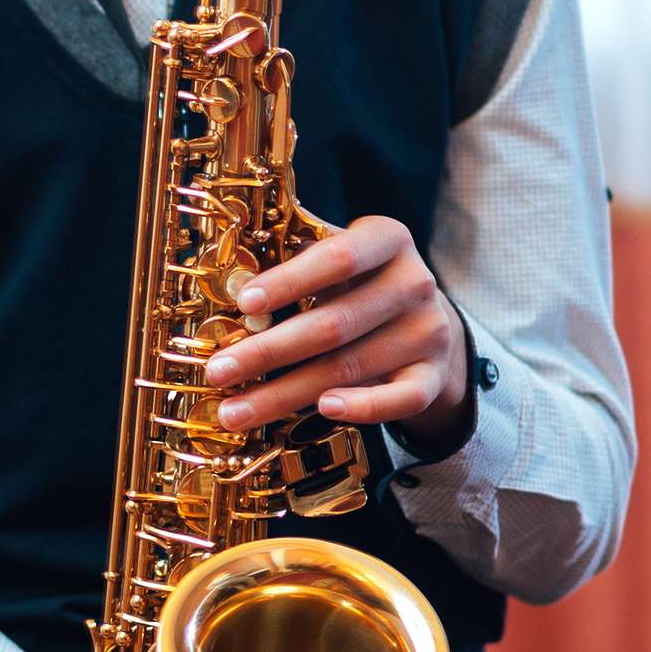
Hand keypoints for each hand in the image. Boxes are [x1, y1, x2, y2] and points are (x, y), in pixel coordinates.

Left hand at [200, 215, 471, 456]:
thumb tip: (228, 278)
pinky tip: (323, 409)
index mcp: (387, 240)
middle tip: (218, 371)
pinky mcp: (432, 375)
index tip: (243, 303)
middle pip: (334, 324)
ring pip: (349, 368)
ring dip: (285, 394)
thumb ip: (295, 259)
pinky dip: (362, 407)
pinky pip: (399, 399)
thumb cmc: (360, 284)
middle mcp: (414, 283)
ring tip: (235, 411)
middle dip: (268, 352)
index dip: (289, 281)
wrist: (428, 322)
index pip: (338, 257)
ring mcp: (427, 332)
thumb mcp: (337, 259)